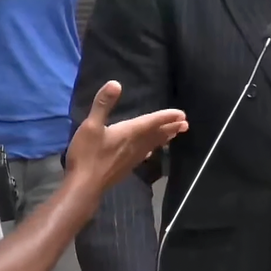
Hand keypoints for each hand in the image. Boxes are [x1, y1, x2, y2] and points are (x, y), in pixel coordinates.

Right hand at [65, 81, 187, 193]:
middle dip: (171, 127)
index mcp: (129, 133)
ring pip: (152, 145)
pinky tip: (150, 151)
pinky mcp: (126, 167)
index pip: (152, 122)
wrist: (84, 186)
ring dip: (164, 138)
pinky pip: (144, 154)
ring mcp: (132, 158)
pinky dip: (151, 149)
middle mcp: (135, 145)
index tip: (182, 114)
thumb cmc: (87, 154)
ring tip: (174, 134)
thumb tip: (115, 83)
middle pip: (156, 134)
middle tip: (185, 124)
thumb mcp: (91, 126)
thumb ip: (103, 105)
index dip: (166, 116)